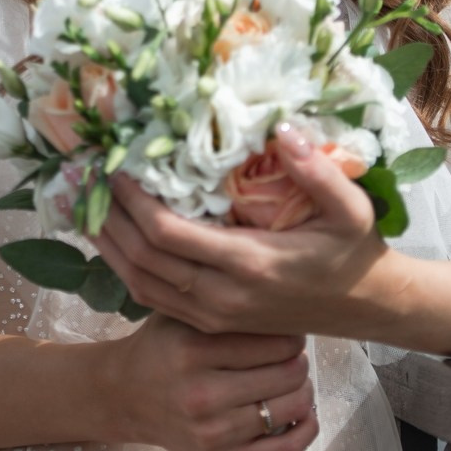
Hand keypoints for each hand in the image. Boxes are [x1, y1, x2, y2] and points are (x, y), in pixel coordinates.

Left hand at [93, 123, 418, 338]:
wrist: (365, 306)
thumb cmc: (355, 250)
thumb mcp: (352, 208)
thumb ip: (317, 172)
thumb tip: (284, 129)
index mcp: (250, 263)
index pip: (168, 234)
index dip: (133, 200)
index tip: (115, 166)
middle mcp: (222, 295)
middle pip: (142, 259)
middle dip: (109, 217)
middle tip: (86, 177)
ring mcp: (213, 314)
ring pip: (138, 282)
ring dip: (107, 244)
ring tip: (85, 204)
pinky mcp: (210, 321)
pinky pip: (152, 298)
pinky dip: (124, 268)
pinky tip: (112, 239)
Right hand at [93, 314, 317, 450]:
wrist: (126, 396)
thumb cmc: (161, 348)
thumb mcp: (181, 316)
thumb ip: (223, 307)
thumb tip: (284, 305)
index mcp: (193, 351)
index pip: (275, 341)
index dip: (292, 335)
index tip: (290, 333)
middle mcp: (202, 394)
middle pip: (288, 374)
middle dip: (299, 361)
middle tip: (293, 356)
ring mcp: (212, 433)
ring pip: (291, 409)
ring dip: (303, 391)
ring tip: (293, 380)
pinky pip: (283, 450)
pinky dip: (305, 430)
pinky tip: (304, 414)